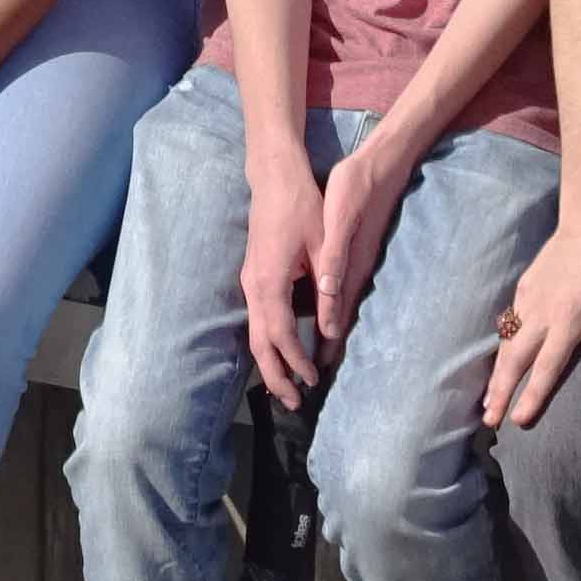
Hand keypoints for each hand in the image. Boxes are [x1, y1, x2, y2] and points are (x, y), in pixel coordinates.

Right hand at [238, 152, 326, 407]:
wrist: (274, 177)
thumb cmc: (301, 206)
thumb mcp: (321, 243)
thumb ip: (325, 286)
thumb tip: (330, 328)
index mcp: (269, 281)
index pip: (280, 334)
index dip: (296, 362)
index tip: (314, 380)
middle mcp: (254, 286)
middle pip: (260, 342)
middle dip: (275, 375)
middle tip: (294, 403)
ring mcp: (250, 281)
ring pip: (255, 333)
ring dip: (271, 362)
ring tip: (288, 387)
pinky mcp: (253, 276)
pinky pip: (258, 319)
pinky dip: (269, 342)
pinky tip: (283, 351)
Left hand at [313, 124, 425, 355]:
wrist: (384, 165)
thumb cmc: (357, 187)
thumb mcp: (340, 218)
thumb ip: (334, 256)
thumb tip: (327, 292)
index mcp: (349, 264)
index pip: (335, 312)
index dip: (326, 342)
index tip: (316, 369)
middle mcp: (357, 268)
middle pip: (341, 314)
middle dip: (331, 344)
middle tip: (320, 372)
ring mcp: (361, 260)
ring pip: (345, 303)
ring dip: (335, 327)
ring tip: (326, 351)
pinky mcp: (360, 250)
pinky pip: (347, 287)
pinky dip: (339, 305)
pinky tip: (335, 309)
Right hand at [482, 217, 580, 429]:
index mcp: (568, 319)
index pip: (547, 366)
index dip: (533, 396)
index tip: (520, 421)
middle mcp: (542, 312)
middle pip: (516, 358)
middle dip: (501, 391)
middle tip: (490, 420)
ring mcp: (529, 298)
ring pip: (506, 342)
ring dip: (496, 373)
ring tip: (488, 400)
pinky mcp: (523, 286)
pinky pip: (508, 323)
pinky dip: (501, 346)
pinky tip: (499, 361)